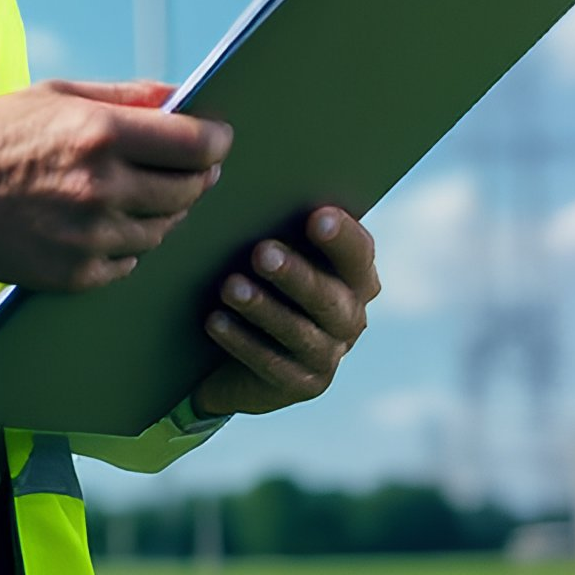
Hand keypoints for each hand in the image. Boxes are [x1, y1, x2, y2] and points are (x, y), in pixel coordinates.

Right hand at [0, 80, 231, 291]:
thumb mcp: (58, 95)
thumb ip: (127, 97)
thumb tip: (182, 97)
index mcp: (100, 133)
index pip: (197, 145)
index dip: (218, 142)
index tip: (218, 139)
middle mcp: (101, 187)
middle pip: (189, 190)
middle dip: (198, 176)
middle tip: (190, 168)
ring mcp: (89, 237)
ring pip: (164, 230)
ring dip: (166, 212)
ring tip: (144, 194)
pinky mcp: (74, 274)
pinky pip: (131, 263)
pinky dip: (130, 244)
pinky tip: (110, 224)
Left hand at [190, 206, 379, 417]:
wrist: (239, 351)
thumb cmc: (259, 280)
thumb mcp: (270, 253)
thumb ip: (276, 227)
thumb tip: (251, 189)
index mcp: (355, 275)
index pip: (359, 253)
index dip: (341, 237)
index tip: (315, 215)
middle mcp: (351, 316)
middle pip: (330, 296)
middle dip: (296, 274)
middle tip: (260, 252)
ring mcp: (329, 355)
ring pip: (301, 333)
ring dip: (264, 308)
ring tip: (229, 287)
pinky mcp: (304, 385)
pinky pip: (273, 364)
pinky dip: (242, 341)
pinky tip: (215, 321)